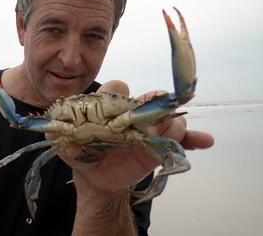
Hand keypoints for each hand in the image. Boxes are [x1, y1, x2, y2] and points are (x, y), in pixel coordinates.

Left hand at [46, 80, 213, 196]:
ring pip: (165, 118)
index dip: (117, 93)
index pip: (116, 88)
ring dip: (174, 122)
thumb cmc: (80, 151)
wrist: (94, 174)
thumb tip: (56, 136)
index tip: (116, 102)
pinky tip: (206, 141)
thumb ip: (60, 138)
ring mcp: (146, 128)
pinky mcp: (157, 145)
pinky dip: (193, 139)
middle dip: (152, 102)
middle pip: (146, 100)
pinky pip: (179, 140)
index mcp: (108, 105)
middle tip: (156, 109)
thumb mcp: (66, 145)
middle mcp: (129, 112)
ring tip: (175, 130)